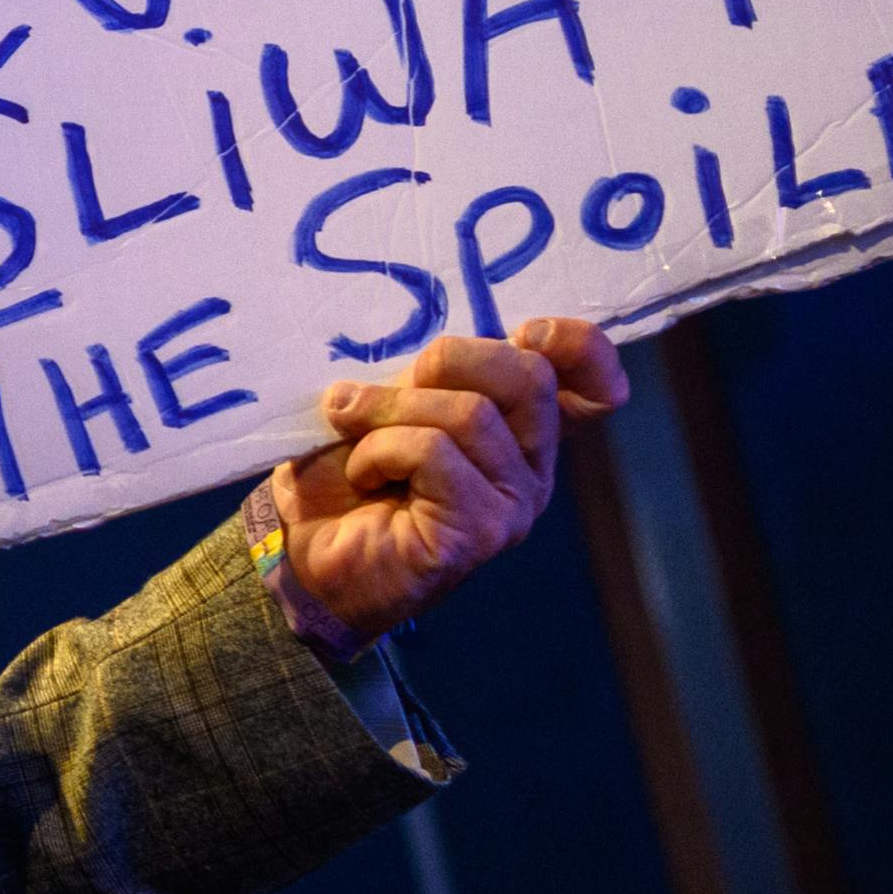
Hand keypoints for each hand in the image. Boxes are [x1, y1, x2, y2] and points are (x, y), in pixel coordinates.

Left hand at [269, 318, 628, 645]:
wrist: (301, 560)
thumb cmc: (341, 481)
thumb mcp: (386, 406)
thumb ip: (431, 376)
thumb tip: (441, 350)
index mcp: (518, 432)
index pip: (591, 385)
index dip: (577, 346)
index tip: (525, 332)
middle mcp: (532, 471)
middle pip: (529, 377)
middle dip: (447, 361)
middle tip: (382, 390)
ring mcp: (513, 505)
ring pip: (472, 413)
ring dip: (390, 410)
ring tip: (349, 431)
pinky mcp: (481, 530)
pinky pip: (436, 451)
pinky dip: (382, 448)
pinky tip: (363, 475)